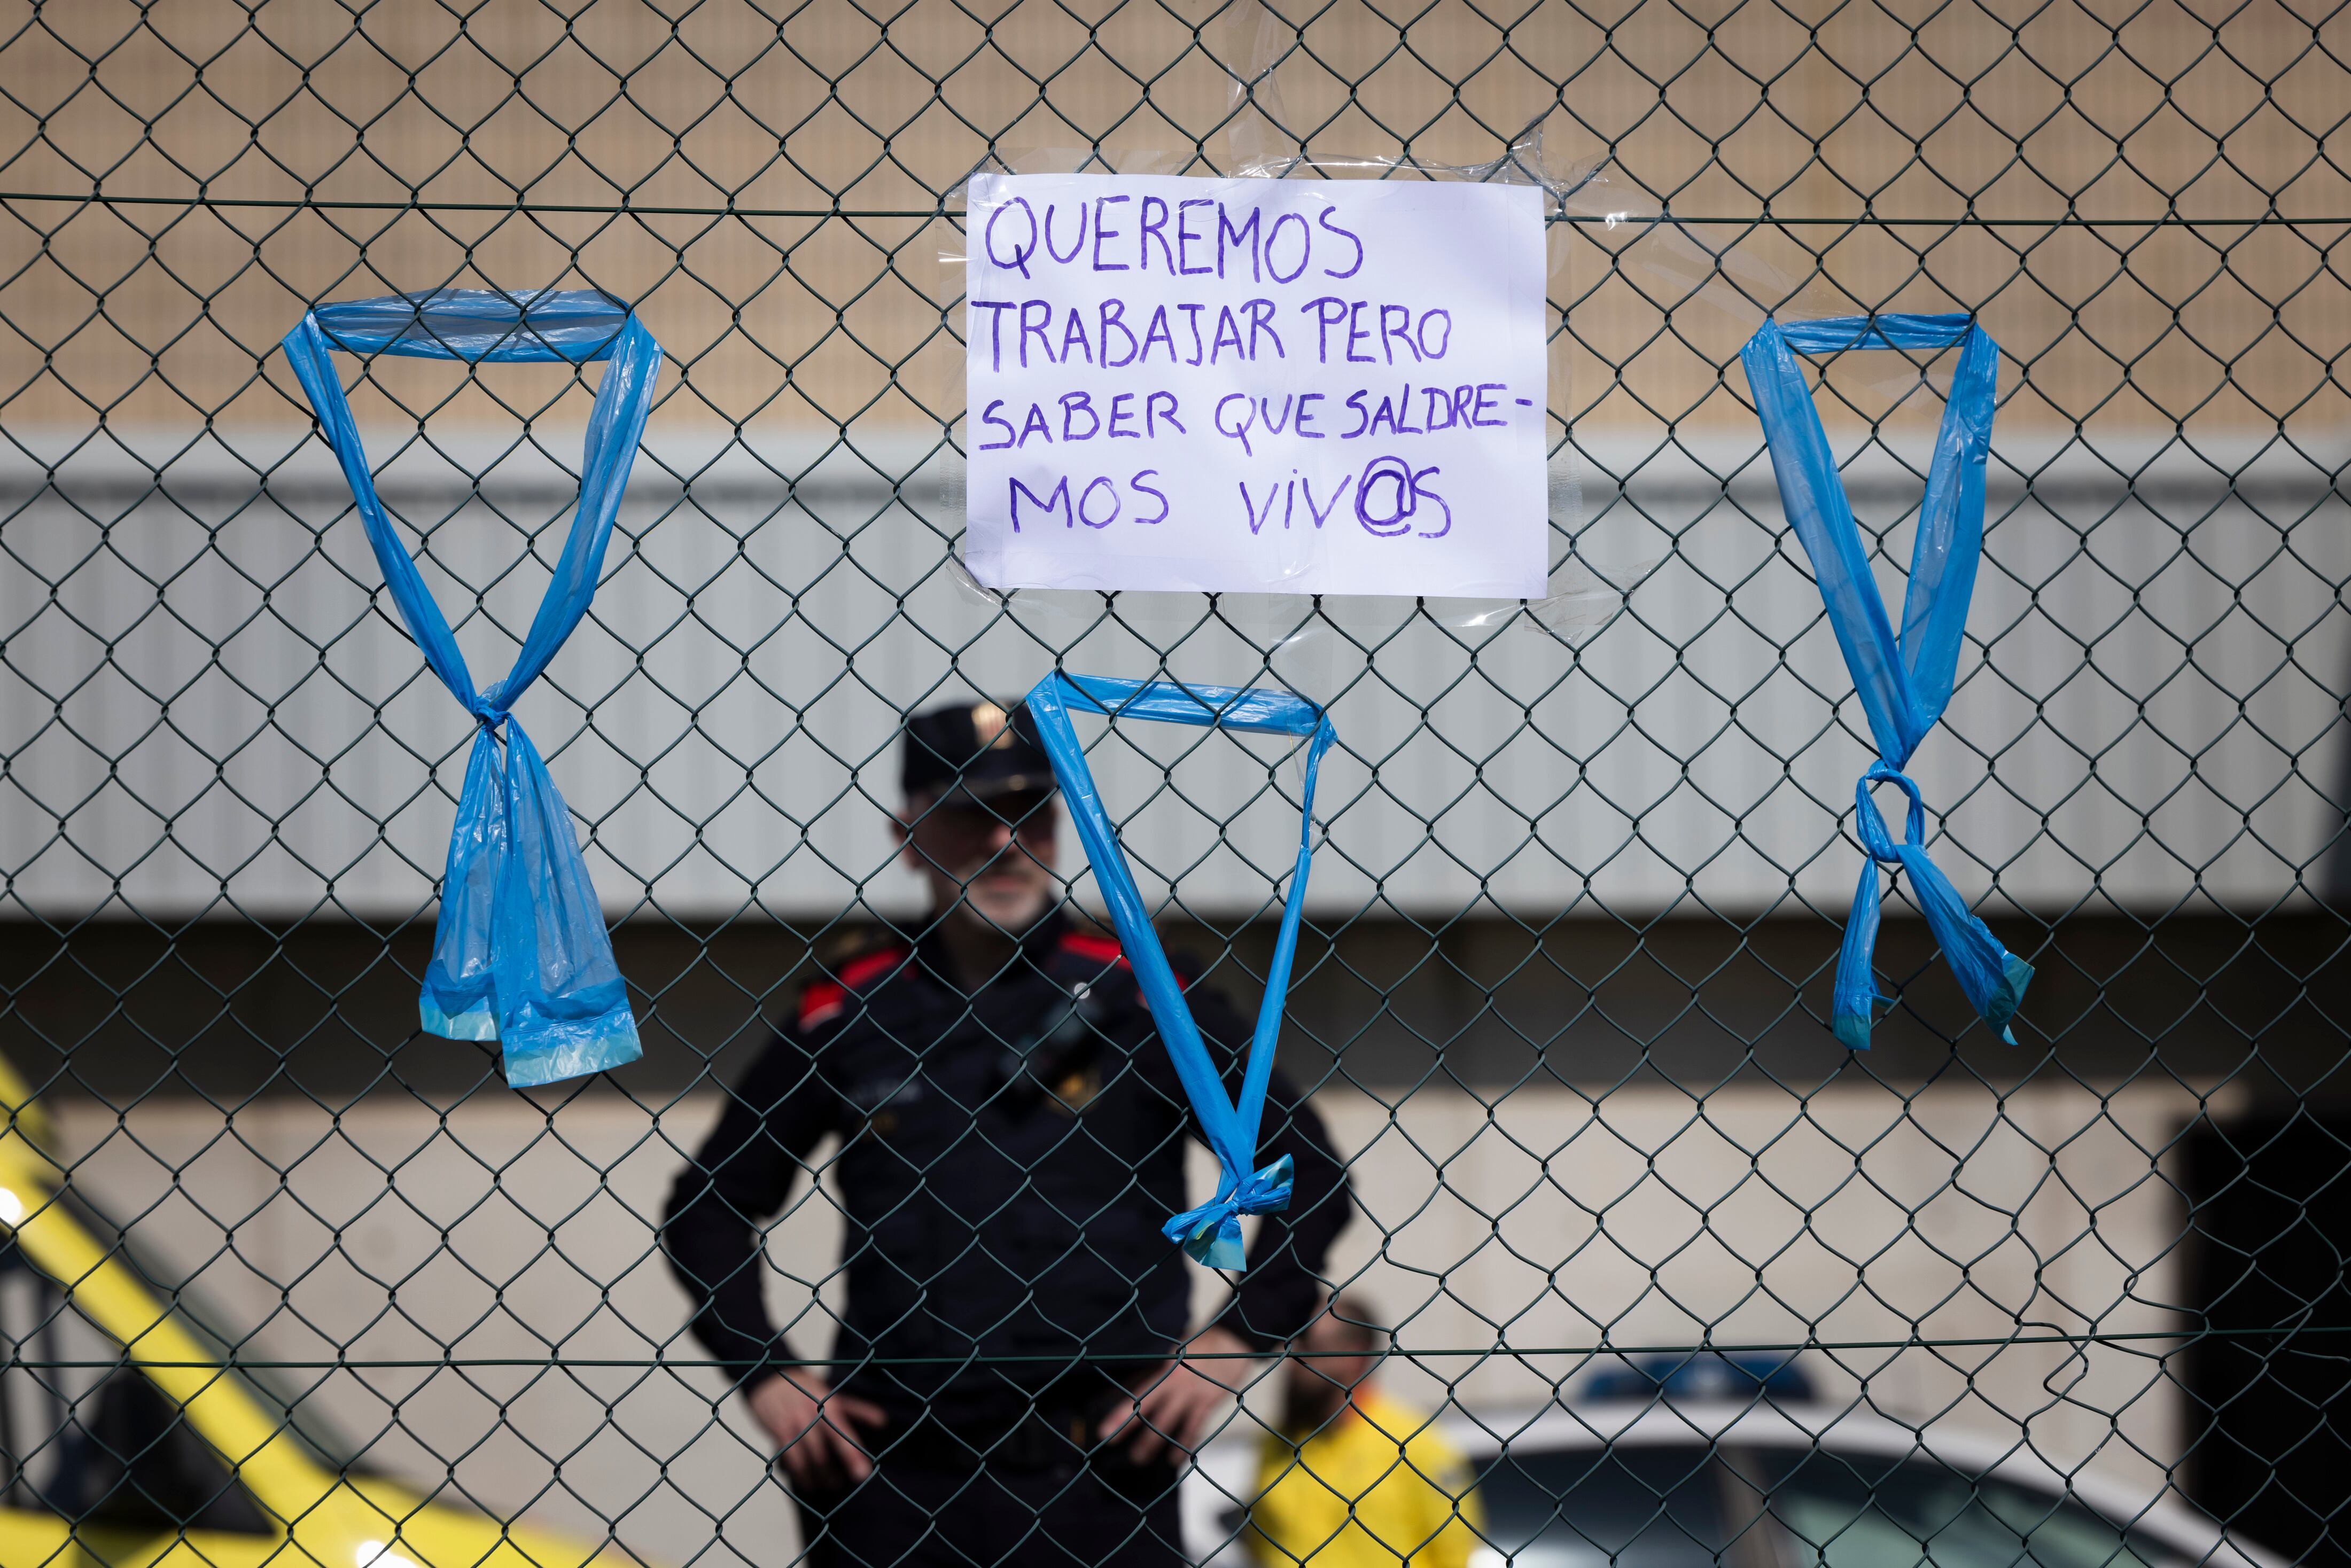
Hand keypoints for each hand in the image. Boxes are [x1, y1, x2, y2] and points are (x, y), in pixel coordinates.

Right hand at [747, 1370, 884, 1488]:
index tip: (863, 1474)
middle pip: (822, 1454)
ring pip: (805, 1461)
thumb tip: (883, 1421)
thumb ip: (858, 1409)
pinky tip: (807, 1482)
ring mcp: (792, 1425)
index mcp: (829, 1405)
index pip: (842, 1433)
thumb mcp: (835, 1395)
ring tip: (826, 1484)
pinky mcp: (777, 1433)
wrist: (770, 1379)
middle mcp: (810, 1415)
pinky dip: (799, 1475)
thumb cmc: (809, 1390)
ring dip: (817, 1478)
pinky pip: (789, 1460)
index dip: (852, 1455)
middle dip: (832, 1474)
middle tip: (840, 1483)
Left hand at [1099, 1326, 1253, 1463]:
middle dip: (1126, 1424)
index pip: (1137, 1388)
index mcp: (1163, 1366)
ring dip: (1151, 1442)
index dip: (1120, 1407)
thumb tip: (1136, 1385)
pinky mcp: (1207, 1402)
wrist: (1233, 1341)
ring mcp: (1191, 1393)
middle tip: (1110, 1440)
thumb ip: (1160, 1369)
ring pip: (1166, 1422)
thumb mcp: (1177, 1351)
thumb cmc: (1202, 1345)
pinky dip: (1183, 1445)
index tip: (1103, 1424)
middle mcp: (1174, 1380)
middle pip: (1145, 1405)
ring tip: (1138, 1458)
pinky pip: (1192, 1428)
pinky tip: (1175, 1459)